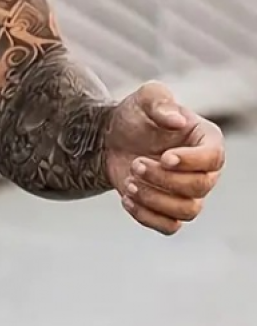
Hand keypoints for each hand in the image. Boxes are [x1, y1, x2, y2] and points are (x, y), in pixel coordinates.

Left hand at [105, 81, 225, 234]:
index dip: (190, 162)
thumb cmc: (134, 117)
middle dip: (164, 179)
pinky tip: (126, 198)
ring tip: (129, 182)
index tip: (164, 157)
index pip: (214, 158)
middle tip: (135, 164)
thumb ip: (159, 101)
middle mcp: (205, 169)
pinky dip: (147, 217)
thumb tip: (177, 121)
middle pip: (199, 187)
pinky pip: (169, 226)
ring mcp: (189, 193)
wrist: (111, 140)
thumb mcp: (144, 99)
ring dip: (154, 200)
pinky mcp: (169, 210)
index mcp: (207, 140)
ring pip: (188, 211)